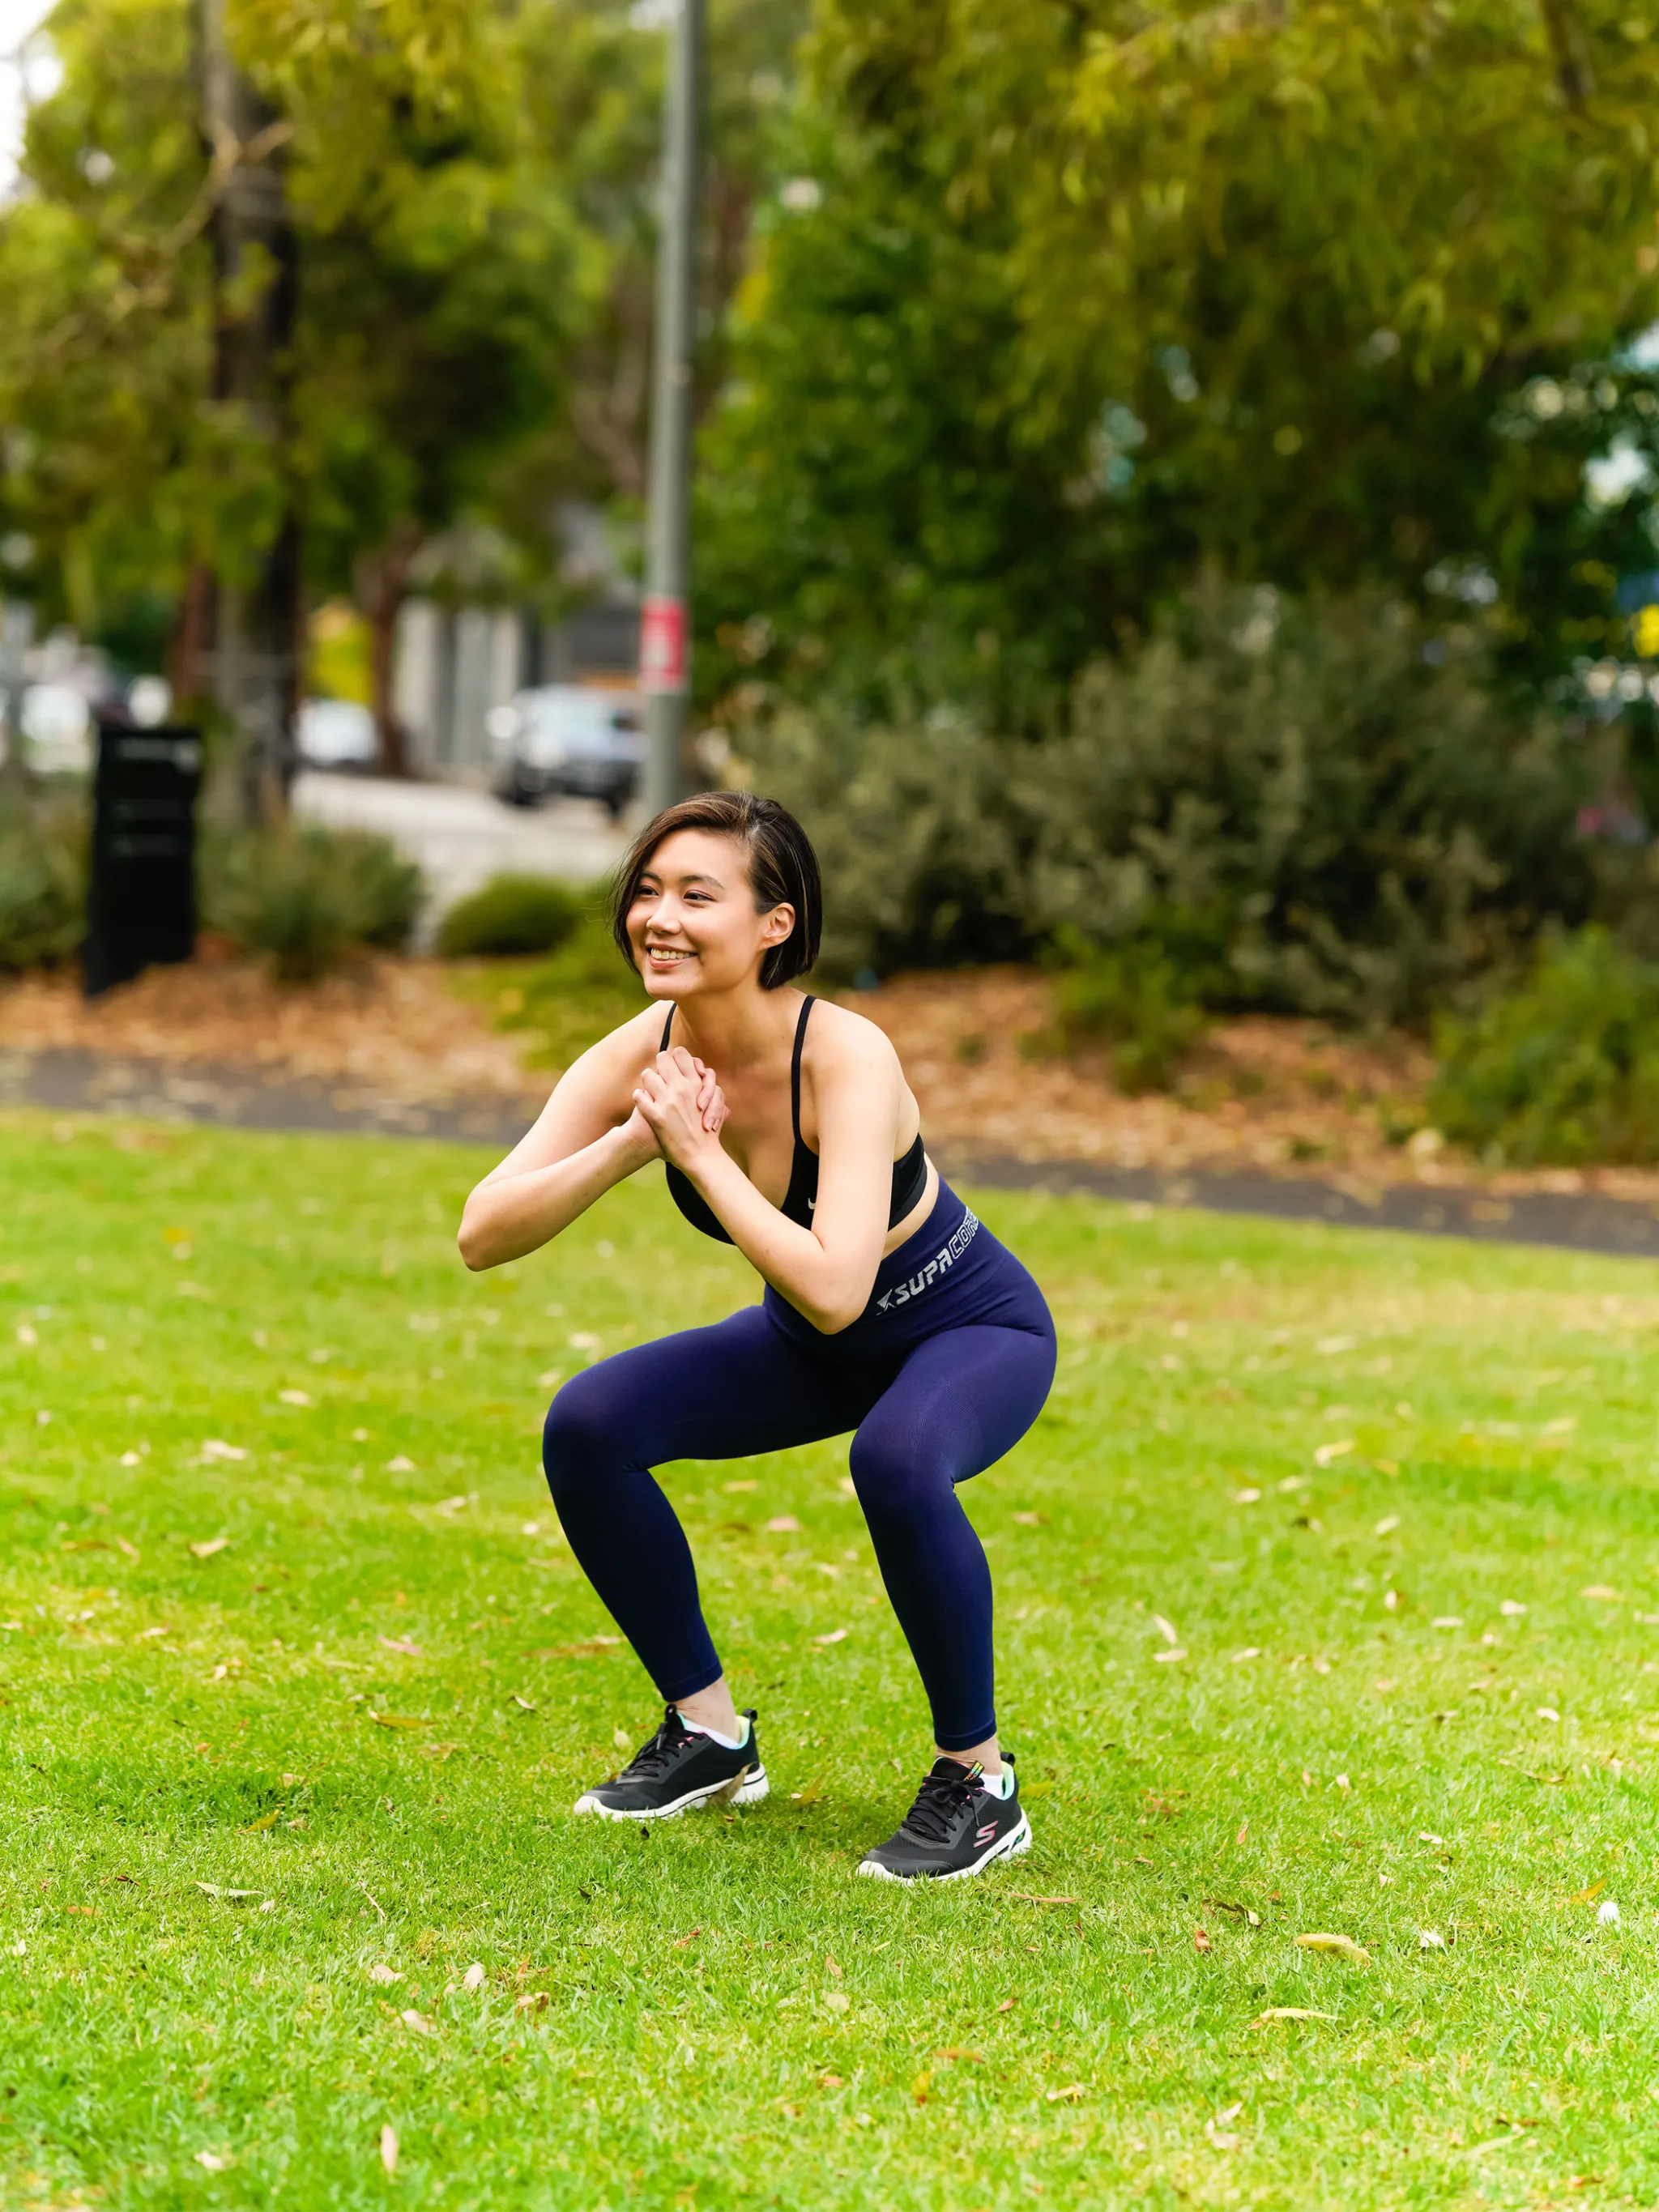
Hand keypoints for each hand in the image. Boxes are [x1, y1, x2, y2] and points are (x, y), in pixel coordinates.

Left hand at [633, 1046, 728, 1170]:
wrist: (702, 1157)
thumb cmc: (709, 1133)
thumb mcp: (715, 1105)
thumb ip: (707, 1089)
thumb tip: (701, 1075)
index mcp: (696, 1084)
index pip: (680, 1053)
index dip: (674, 1059)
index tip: (673, 1069)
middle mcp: (681, 1088)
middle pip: (662, 1058)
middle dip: (659, 1066)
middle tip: (659, 1078)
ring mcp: (668, 1102)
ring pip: (647, 1075)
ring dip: (647, 1083)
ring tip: (650, 1092)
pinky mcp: (656, 1116)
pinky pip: (639, 1096)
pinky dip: (639, 1099)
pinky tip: (643, 1105)